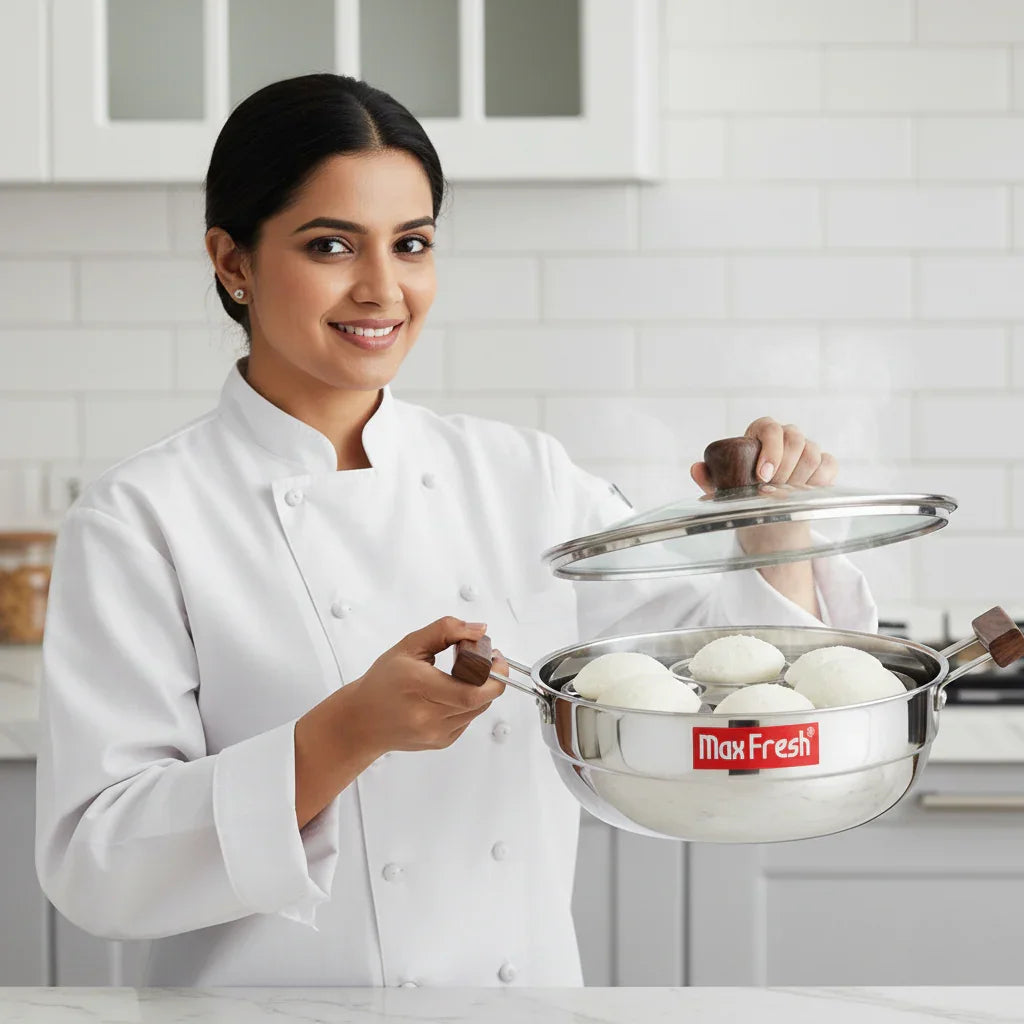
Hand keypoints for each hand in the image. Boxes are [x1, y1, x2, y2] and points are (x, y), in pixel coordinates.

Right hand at [347, 617, 507, 754]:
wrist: (362, 721)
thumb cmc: (383, 682)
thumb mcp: (409, 645)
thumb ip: (446, 631)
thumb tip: (479, 630)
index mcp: (419, 686)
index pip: (472, 691)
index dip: (493, 674)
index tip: (495, 657)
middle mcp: (428, 715)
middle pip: (480, 701)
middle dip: (493, 680)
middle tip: (491, 662)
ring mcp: (436, 733)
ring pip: (477, 710)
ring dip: (481, 690)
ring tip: (469, 674)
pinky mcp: (441, 742)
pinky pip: (467, 720)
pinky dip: (468, 704)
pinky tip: (452, 693)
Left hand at [690, 417, 837, 492]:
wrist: (767, 517)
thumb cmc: (744, 492)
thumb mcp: (724, 487)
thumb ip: (710, 476)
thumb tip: (696, 468)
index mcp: (760, 432)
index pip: (770, 428)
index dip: (770, 450)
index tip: (762, 476)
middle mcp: (786, 435)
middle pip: (795, 440)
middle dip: (784, 469)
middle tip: (771, 490)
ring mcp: (808, 448)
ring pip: (812, 454)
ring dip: (798, 479)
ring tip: (783, 494)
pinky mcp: (824, 464)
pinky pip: (828, 466)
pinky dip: (817, 481)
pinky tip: (803, 493)